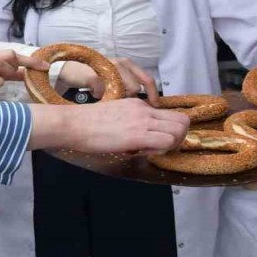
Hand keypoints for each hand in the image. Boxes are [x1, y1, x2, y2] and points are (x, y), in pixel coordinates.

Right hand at [0, 50, 44, 98]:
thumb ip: (5, 74)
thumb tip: (25, 73)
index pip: (11, 54)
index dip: (30, 59)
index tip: (45, 66)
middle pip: (8, 54)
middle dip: (25, 63)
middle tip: (33, 75)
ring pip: (0, 62)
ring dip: (9, 72)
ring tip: (5, 81)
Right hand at [27, 98, 188, 154]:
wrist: (74, 123)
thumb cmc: (89, 123)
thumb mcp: (116, 114)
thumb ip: (132, 121)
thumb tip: (143, 137)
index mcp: (139, 104)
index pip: (171, 114)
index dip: (172, 130)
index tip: (160, 140)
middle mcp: (145, 109)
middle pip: (182, 120)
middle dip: (179, 137)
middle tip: (163, 147)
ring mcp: (142, 120)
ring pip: (179, 131)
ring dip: (172, 144)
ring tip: (153, 150)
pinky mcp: (137, 134)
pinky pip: (166, 141)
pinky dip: (162, 150)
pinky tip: (145, 152)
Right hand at [59, 58, 158, 103]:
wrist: (71, 69)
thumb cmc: (95, 75)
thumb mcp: (116, 76)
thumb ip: (129, 85)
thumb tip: (145, 105)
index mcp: (127, 64)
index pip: (148, 79)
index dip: (153, 95)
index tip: (154, 106)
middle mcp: (119, 64)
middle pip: (135, 89)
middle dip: (130, 100)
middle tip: (121, 104)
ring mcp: (106, 69)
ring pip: (120, 92)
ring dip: (115, 99)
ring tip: (106, 98)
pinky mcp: (94, 77)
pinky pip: (104, 95)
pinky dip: (100, 97)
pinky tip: (95, 94)